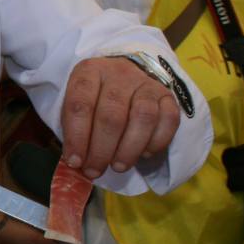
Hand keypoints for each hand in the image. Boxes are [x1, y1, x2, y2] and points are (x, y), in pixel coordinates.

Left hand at [60, 56, 179, 179]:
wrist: (127, 77)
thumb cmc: (95, 98)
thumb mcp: (76, 105)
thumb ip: (74, 131)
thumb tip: (75, 164)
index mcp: (89, 72)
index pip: (80, 104)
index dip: (76, 136)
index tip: (75, 161)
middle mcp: (119, 74)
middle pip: (111, 115)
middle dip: (101, 150)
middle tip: (94, 171)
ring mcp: (146, 83)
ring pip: (143, 117)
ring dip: (129, 149)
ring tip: (118, 166)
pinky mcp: (167, 95)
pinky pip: (169, 120)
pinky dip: (157, 142)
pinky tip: (145, 154)